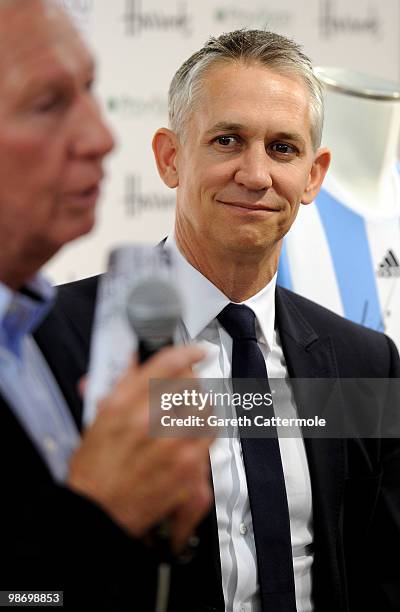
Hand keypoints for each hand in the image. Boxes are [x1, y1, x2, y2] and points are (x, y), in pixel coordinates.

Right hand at [67, 345, 212, 551]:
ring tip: (192, 409)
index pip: (165, 364)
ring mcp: (170, 443)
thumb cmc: (94, 470)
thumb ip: (119, 386)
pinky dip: (207, 426)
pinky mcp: (186, 465)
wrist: (97, 513)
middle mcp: (147, 420)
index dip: (188, 352)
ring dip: (201, 403)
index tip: (197, 352)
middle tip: (188, 386)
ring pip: (204, 405)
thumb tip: (132, 361)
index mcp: (122, 404)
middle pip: (190, 382)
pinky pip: (210, 432)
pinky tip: (198, 429)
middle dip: (192, 381)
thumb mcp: (97, 419)